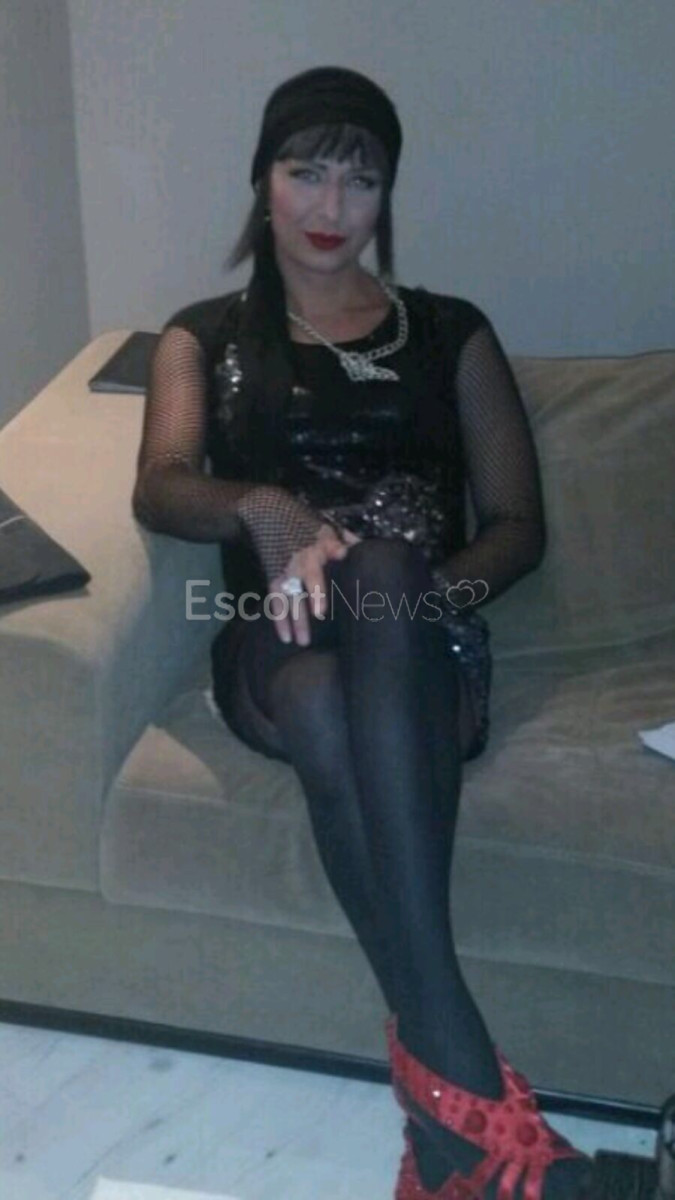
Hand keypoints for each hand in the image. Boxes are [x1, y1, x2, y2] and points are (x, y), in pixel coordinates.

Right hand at [269, 524, 360, 645]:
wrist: (272, 517)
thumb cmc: (308, 529)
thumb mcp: (329, 529)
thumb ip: (347, 541)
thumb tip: (368, 551)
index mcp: (319, 545)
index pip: (325, 554)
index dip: (329, 564)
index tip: (336, 572)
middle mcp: (301, 559)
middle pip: (307, 579)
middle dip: (312, 596)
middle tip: (319, 616)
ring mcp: (286, 571)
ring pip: (290, 597)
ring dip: (295, 620)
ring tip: (303, 642)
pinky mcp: (274, 579)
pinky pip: (275, 602)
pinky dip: (279, 620)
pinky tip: (285, 638)